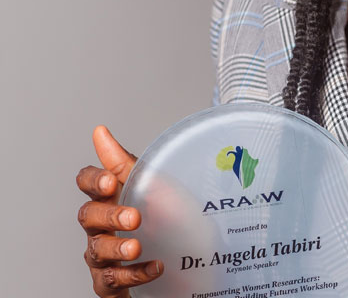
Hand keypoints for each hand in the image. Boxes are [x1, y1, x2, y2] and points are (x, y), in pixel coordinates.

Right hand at [76, 126, 162, 295]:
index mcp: (111, 197)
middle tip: (135, 218)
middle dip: (109, 217)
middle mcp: (102, 226)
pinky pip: (112, 282)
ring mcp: (104, 257)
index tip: (110, 182)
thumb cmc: (169, 219)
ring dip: (117, 249)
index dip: (93, 182)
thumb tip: (99, 131)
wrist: (193, 260)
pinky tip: (155, 267)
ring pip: (96, 252)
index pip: (87, 183)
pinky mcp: (113, 284)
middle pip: (88, 218)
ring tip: (137, 248)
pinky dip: (135, 275)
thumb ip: (125, 163)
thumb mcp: (154, 185)